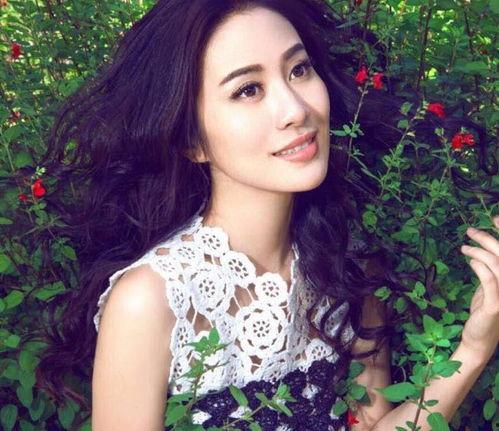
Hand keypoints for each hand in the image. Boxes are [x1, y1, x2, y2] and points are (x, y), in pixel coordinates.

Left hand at [459, 215, 498, 360]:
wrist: (480, 338)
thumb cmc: (485, 310)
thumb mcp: (489, 286)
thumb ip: (490, 269)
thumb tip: (480, 250)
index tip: (494, 217)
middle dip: (488, 238)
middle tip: (470, 231)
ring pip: (497, 263)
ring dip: (478, 251)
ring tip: (463, 247)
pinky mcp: (497, 304)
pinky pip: (490, 279)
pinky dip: (479, 266)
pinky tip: (470, 261)